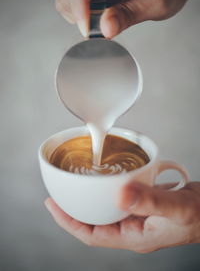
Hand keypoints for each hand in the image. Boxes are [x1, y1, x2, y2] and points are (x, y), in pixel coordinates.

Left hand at [45, 181, 199, 252]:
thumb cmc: (199, 217)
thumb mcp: (176, 209)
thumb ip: (151, 201)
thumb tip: (120, 194)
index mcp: (133, 236)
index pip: (92, 234)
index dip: (69, 222)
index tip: (53, 206)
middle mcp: (131, 227)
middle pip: (94, 222)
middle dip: (74, 210)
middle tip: (60, 193)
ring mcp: (136, 216)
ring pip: (105, 210)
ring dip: (90, 199)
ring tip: (76, 185)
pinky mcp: (142, 204)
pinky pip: (117, 199)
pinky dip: (107, 190)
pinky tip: (105, 180)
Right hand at [55, 0, 199, 37]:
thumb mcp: (154, 1)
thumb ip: (128, 15)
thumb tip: (105, 29)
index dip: (79, 5)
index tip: (88, 29)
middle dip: (85, 16)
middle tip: (108, 24)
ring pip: (70, 2)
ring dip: (87, 18)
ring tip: (113, 17)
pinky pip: (79, 8)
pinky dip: (90, 19)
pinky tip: (109, 16)